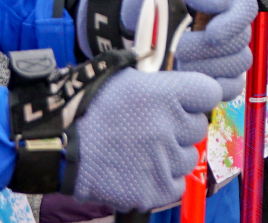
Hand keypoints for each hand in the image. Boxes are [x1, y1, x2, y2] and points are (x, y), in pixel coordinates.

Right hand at [70, 68, 219, 211]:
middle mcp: (169, 127)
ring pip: (188, 157)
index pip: (210, 93)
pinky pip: (176, 185)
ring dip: (172, 154)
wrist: (57, 146)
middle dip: (181, 126)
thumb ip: (157, 79)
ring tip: (142, 150)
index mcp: (165, 94)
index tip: (188, 101)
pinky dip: (163, 180)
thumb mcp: (123, 77)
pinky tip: (141, 170)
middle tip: (153, 127)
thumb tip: (178, 81)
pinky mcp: (153, 190)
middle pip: (199, 126)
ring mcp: (162, 161)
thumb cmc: (87, 107)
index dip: (198, 97)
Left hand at [122, 0, 257, 98]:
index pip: (247, 6)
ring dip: (205, 67)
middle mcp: (231, 24)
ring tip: (178, 63)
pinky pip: (231, 86)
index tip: (211, 33)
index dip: (234, 22)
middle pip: (241, 40)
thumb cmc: (149, 2)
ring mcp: (228, 52)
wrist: (130, 30)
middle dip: (207, 49)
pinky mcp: (222, 77)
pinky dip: (210, 86)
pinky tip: (189, 79)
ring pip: (237, 64)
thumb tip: (223, 3)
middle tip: (178, 49)